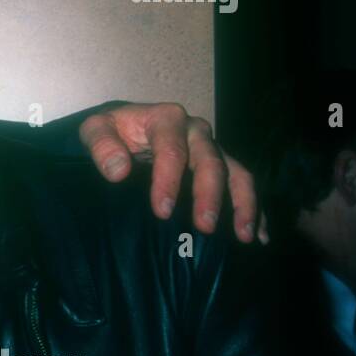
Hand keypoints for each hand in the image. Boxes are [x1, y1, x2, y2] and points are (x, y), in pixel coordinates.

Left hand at [79, 103, 266, 242]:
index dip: (169, 181)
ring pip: (236, 172)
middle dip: (209, 195)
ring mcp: (212, 149)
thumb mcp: (96, 128)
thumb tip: (118, 171)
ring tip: (243, 235)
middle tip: (204, 227)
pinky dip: (254, 209)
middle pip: (211, 161)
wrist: (124, 127)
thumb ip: (102, 144)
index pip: (172, 150)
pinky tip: (259, 236)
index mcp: (166, 119)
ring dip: (243, 203)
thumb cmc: (111, 131)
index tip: (162, 211)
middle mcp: (196, 132)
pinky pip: (243, 185)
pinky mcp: (222, 165)